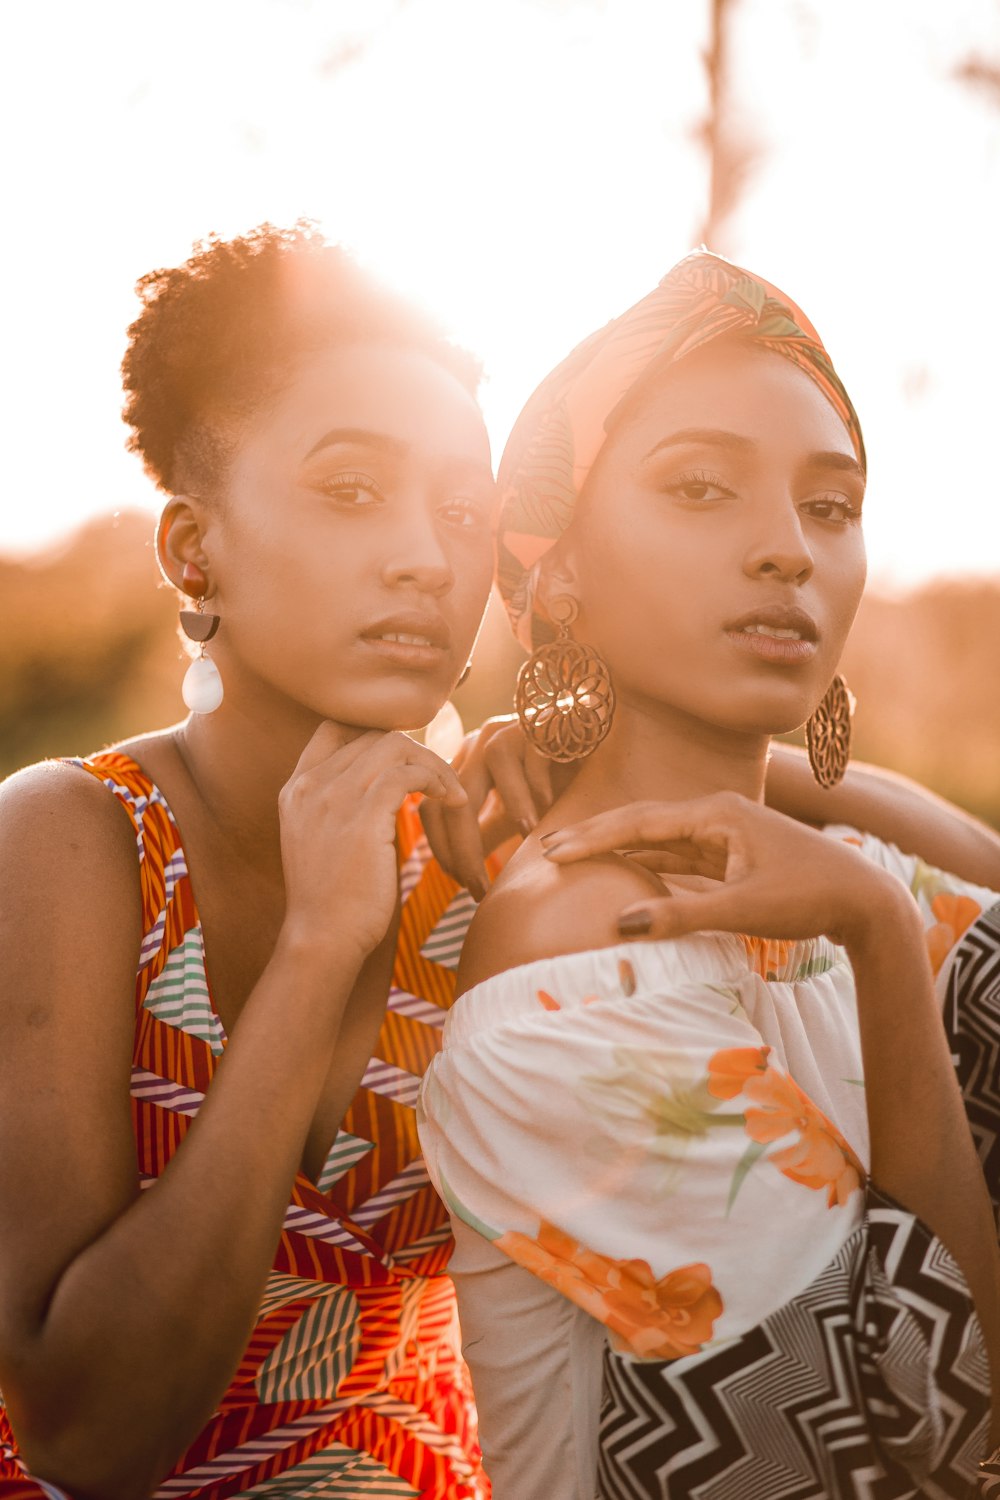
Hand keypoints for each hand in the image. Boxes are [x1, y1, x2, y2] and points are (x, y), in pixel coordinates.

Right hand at [279, 725, 483, 959]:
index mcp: (296, 788)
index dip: (376, 733)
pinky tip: (452, 803)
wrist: (321, 939)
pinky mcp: (362, 817)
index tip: (405, 762)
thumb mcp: (321, 842)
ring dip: (432, 764)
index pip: (335, 727)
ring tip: (451, 793)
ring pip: (394, 745)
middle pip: (372, 733)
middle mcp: (310, 784)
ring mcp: (333, 797)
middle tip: (439, 781)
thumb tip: (384, 790)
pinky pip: (408, 774)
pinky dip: (437, 781)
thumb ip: (340, 808)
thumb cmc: (331, 900)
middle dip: (415, 751)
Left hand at [419, 716, 574, 878]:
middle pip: (450, 798)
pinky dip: (539, 789)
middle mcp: (478, 747)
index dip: (442, 849)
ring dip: (509, 809)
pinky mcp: (538, 725)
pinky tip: (550, 810)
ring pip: (486, 770)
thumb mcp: (514, 812)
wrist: (590, 745)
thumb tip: (458, 870)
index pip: (433, 810)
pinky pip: (532, 759)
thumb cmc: (550, 781)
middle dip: (463, 848)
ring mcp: (506, 732)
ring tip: (524, 840)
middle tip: (480, 886)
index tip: (462, 884)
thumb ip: (486, 833)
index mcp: (465, 768)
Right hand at [540, 791, 908, 950]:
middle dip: (596, 836)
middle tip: (547, 848)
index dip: (593, 837)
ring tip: (576, 859)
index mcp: (716, 814)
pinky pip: (679, 857)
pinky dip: (648, 865)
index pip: (640, 822)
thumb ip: (680, 917)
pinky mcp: (734, 856)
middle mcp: (717, 815)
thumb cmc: (810, 897)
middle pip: (643, 823)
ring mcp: (726, 835)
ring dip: (619, 850)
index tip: (552, 850)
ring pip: (659, 840)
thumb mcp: (742, 910)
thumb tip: (620, 924)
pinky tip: (625, 875)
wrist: (867, 901)